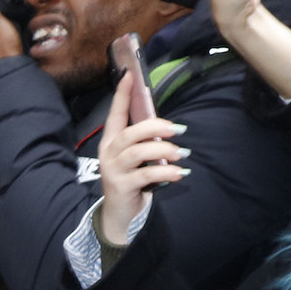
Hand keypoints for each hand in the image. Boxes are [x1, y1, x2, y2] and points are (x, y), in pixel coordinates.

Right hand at [95, 58, 186, 246]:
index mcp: (111, 142)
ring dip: (163, 150)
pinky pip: (146, 175)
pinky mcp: (122, 186)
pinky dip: (166, 173)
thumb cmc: (131, 180)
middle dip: (155, 127)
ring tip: (181, 154)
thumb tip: (168, 127)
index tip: (130, 75)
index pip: (115, 114)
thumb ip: (145, 141)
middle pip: (130, 133)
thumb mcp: (135, 158)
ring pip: (138, 152)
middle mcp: (109, 153)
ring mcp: (113, 170)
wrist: (119, 214)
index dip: (122, 95)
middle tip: (177, 130)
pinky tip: (180, 173)